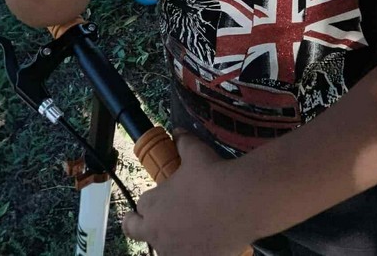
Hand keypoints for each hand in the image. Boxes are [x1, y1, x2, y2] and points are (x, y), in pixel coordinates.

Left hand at [123, 131, 253, 255]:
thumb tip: (178, 133)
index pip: (140, 205)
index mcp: (153, 206)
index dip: (150, 200)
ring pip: (162, 248)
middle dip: (138, 224)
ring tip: (187, 229)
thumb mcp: (195, 152)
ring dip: (168, 239)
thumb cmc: (213, 176)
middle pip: (135, 231)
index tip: (159, 197)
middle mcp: (157, 233)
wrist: (241, 203)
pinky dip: (193, 249)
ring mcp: (175, 252)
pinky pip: (188, 255)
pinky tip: (207, 239)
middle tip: (151, 221)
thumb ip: (183, 143)